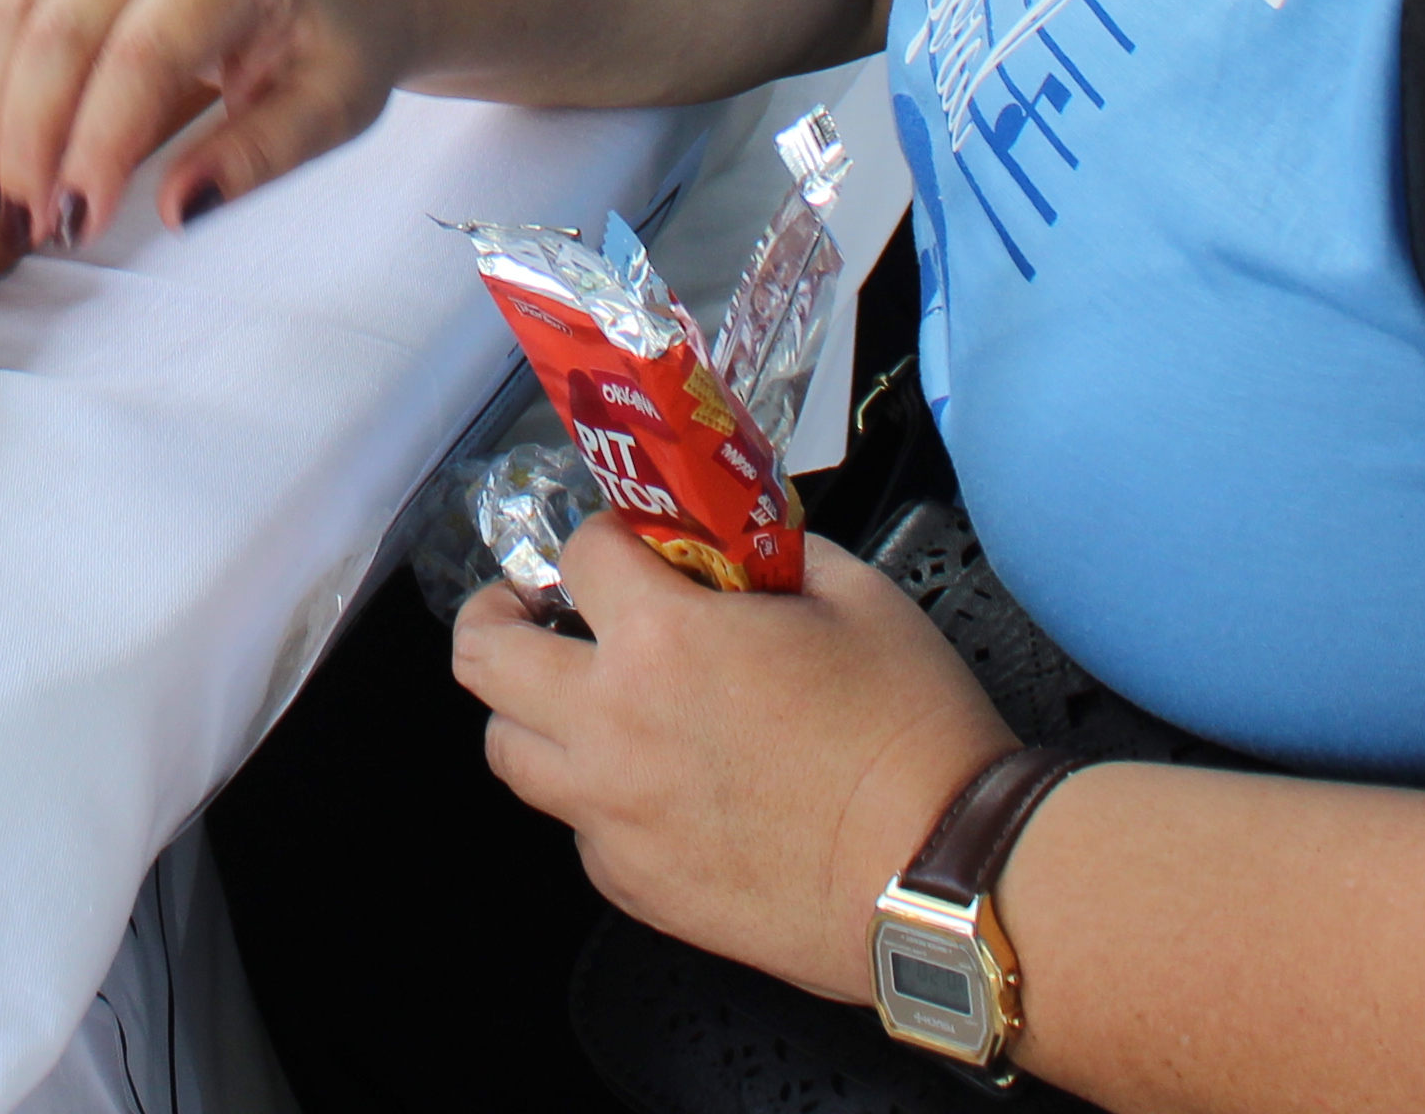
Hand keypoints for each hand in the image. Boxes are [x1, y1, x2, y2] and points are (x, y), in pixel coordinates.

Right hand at [0, 0, 409, 244]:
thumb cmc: (338, 43)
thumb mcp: (333, 109)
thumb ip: (258, 156)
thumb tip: (178, 208)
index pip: (143, 52)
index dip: (98, 141)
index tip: (81, 223)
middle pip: (61, 29)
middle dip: (34, 138)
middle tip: (35, 228)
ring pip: (16, 15)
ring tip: (10, 205)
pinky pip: (10, 10)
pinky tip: (2, 155)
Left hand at [457, 529, 1010, 1003]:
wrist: (940, 877)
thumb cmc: (911, 738)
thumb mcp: (857, 596)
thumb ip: (777, 555)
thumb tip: (745, 549)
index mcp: (661, 641)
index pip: (578, 554)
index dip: (605, 537)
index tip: (627, 546)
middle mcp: (612, 728)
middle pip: (484, 657)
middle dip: (499, 615)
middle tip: (534, 609)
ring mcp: (614, 817)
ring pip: (507, 752)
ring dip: (529, 711)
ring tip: (575, 698)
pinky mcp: (634, 886)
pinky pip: (575, 827)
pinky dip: (591, 795)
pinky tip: (645, 782)